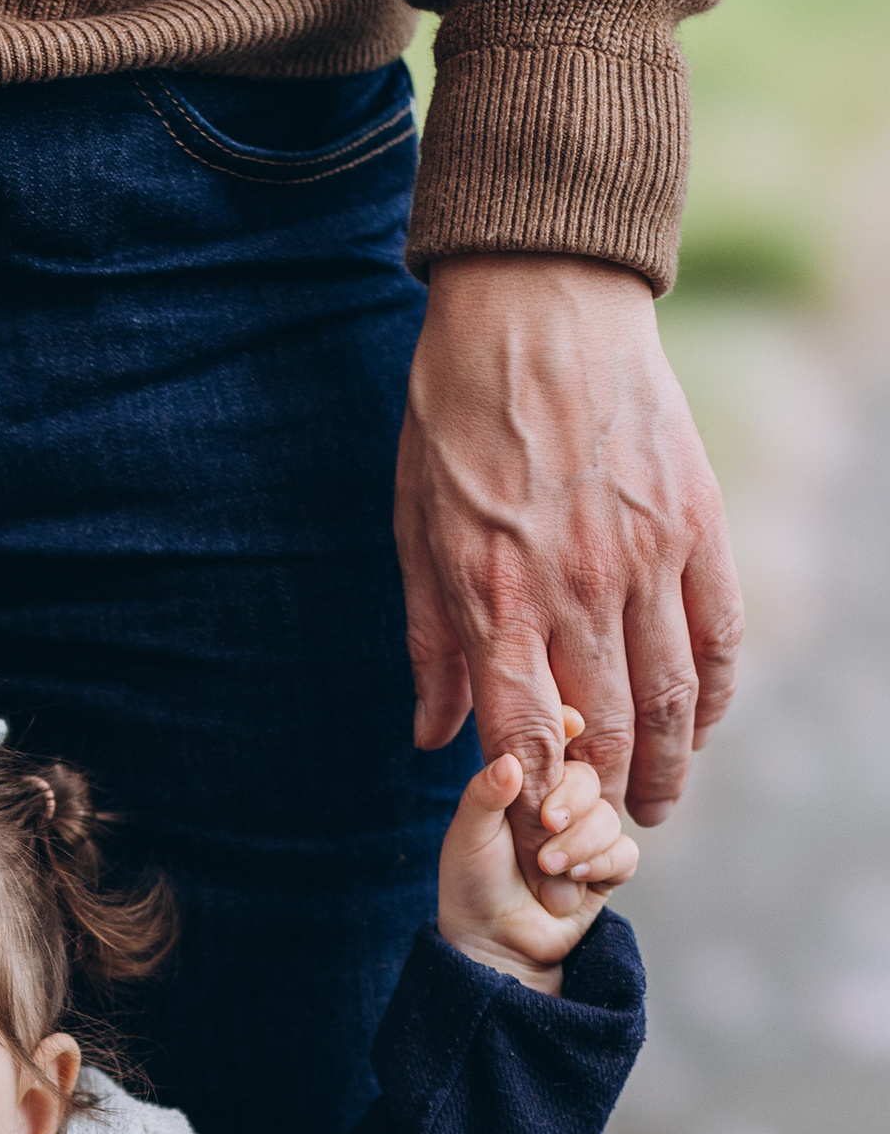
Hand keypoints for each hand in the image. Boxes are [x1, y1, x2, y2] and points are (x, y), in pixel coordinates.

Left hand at [397, 255, 743, 843]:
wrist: (535, 302)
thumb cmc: (454, 417)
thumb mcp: (413, 530)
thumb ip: (429, 642)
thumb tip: (432, 736)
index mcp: (494, 599)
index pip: (522, 738)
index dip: (534, 799)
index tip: (534, 828)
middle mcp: (574, 590)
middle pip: (604, 732)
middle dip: (605, 799)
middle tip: (605, 831)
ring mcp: (644, 556)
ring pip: (670, 695)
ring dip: (669, 762)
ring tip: (658, 798)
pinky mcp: (695, 521)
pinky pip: (720, 629)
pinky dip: (716, 689)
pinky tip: (701, 721)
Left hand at [435, 716, 637, 989]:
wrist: (493, 943)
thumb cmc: (473, 884)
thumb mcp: (468, 837)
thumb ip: (484, 795)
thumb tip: (509, 760)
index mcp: (528, 781)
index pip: (558, 740)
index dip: (568, 727)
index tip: (569, 726)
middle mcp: (561, 801)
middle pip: (589, 775)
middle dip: (570, 799)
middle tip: (545, 824)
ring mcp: (587, 833)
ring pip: (608, 814)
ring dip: (578, 841)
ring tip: (546, 867)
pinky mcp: (608, 866)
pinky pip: (625, 852)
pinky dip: (601, 863)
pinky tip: (575, 878)